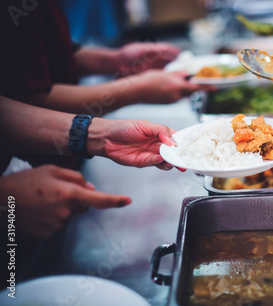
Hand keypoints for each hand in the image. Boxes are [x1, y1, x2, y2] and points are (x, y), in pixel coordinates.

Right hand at [0, 165, 130, 238]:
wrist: (1, 199)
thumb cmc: (26, 181)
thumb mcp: (52, 170)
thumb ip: (76, 177)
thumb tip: (91, 188)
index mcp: (69, 193)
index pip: (99, 199)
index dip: (115, 201)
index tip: (127, 201)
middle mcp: (65, 210)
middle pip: (83, 206)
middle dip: (76, 199)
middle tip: (56, 191)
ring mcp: (56, 224)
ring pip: (70, 215)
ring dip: (62, 208)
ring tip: (42, 200)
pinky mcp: (48, 233)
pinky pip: (58, 224)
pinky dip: (52, 217)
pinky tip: (39, 210)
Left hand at [88, 118, 183, 170]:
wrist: (106, 138)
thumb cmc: (124, 128)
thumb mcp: (145, 125)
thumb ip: (161, 131)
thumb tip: (173, 141)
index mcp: (160, 133)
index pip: (177, 138)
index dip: (184, 142)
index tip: (191, 146)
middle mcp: (158, 144)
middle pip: (174, 152)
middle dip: (181, 156)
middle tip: (185, 158)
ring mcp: (152, 154)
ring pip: (167, 160)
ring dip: (172, 161)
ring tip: (173, 159)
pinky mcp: (145, 162)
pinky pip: (156, 163)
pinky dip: (160, 162)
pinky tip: (161, 159)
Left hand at [117, 42, 180, 74]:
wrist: (117, 64)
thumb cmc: (127, 54)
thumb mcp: (141, 49)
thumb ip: (154, 49)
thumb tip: (167, 49)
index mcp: (152, 51)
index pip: (166, 50)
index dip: (173, 51)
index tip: (180, 53)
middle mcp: (153, 58)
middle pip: (167, 59)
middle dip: (176, 61)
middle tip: (184, 64)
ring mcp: (151, 66)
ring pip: (165, 68)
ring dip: (172, 70)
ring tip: (180, 72)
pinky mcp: (148, 74)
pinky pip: (159, 75)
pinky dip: (165, 76)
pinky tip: (170, 78)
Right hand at [132, 69, 215, 103]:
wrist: (136, 91)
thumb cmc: (149, 80)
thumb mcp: (166, 73)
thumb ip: (179, 75)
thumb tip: (188, 75)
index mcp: (178, 87)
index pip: (197, 87)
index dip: (207, 87)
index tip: (215, 88)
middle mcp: (177, 95)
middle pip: (190, 90)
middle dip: (190, 85)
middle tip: (186, 79)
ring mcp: (172, 100)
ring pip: (182, 93)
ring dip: (180, 87)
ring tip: (168, 81)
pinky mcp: (168, 102)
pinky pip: (175, 96)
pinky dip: (173, 91)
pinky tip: (164, 87)